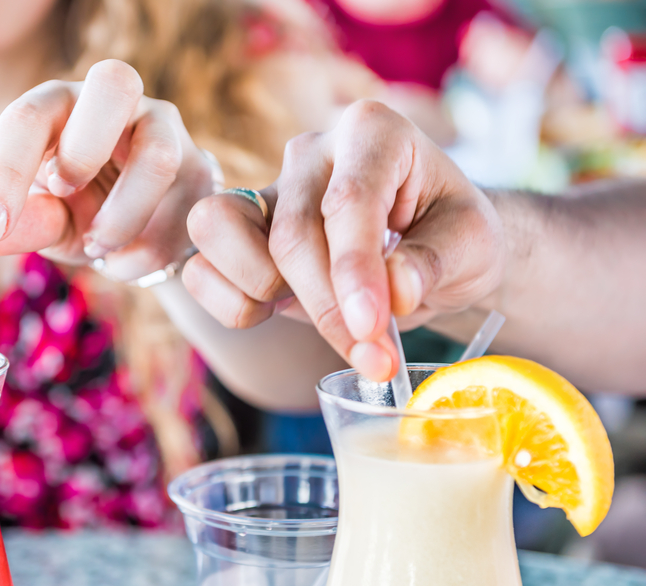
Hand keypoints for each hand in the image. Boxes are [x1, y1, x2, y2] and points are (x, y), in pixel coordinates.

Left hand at [0, 60, 216, 280]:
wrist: (142, 230)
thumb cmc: (80, 209)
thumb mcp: (47, 221)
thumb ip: (22, 225)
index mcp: (61, 107)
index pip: (29, 118)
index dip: (5, 172)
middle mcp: (116, 104)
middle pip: (114, 82)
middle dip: (85, 146)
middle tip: (63, 193)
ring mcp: (164, 131)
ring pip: (158, 154)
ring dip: (122, 215)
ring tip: (98, 248)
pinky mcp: (199, 170)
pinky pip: (181, 210)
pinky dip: (144, 252)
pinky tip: (124, 261)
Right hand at [183, 101, 504, 380]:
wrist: (431, 248)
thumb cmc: (452, 235)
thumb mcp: (474, 245)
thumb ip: (436, 261)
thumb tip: (395, 289)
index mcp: (371, 132)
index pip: (347, 201)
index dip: (355, 272)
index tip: (373, 330)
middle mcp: (310, 154)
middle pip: (289, 236)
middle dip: (327, 309)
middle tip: (376, 362)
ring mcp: (267, 191)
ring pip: (219, 232)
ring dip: (261, 293)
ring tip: (325, 321)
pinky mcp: (241, 234)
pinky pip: (202, 267)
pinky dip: (231, 303)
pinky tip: (279, 315)